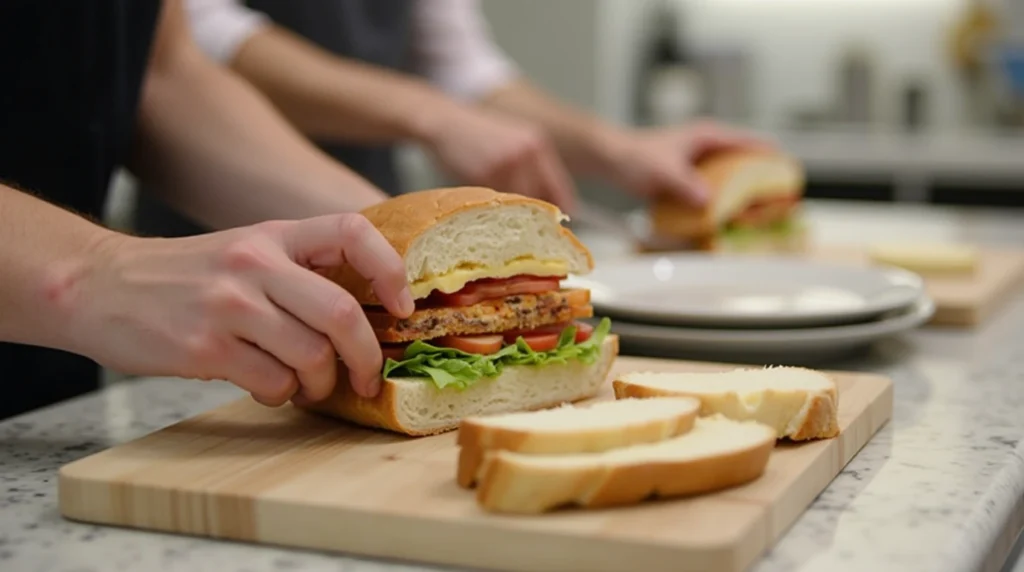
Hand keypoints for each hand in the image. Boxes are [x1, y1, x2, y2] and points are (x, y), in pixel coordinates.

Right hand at [68, 214, 412, 403]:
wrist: (98, 286)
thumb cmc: (185, 276)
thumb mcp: (246, 249)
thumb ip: (298, 270)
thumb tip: (367, 314)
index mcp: (273, 234)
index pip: (352, 230)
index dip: (390, 269)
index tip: (401, 306)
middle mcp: (254, 263)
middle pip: (341, 312)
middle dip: (365, 356)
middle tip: (366, 377)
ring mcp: (229, 305)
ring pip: (311, 356)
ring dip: (320, 384)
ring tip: (308, 386)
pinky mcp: (204, 347)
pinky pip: (273, 383)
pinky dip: (283, 395)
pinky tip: (270, 388)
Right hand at [422, 105, 577, 212]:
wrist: (446, 122)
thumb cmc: (480, 136)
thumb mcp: (515, 142)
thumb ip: (533, 167)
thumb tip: (547, 203)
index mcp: (538, 146)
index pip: (560, 189)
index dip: (559, 211)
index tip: (555, 226)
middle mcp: (527, 154)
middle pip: (539, 201)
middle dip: (532, 218)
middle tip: (526, 230)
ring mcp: (506, 164)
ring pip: (516, 205)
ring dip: (509, 215)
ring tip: (498, 214)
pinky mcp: (484, 174)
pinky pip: (494, 202)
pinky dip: (490, 208)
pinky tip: (480, 202)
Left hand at [606, 119, 776, 205]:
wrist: (611, 160)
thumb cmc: (635, 155)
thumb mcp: (663, 170)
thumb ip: (685, 184)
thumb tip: (707, 200)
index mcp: (709, 137)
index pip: (750, 143)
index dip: (771, 158)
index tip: (790, 174)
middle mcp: (709, 150)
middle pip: (745, 165)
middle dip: (761, 184)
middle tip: (778, 204)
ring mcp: (700, 166)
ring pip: (730, 182)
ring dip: (741, 198)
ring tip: (758, 217)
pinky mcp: (690, 182)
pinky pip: (713, 194)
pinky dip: (721, 206)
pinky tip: (726, 223)